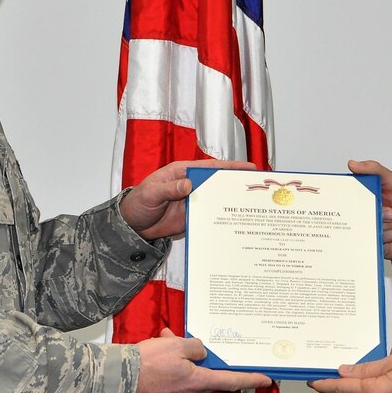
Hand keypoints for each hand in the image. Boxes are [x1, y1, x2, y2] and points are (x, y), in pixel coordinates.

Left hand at [119, 159, 254, 239]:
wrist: (132, 226)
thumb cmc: (139, 203)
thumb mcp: (151, 193)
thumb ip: (169, 189)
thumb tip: (189, 184)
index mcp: (183, 172)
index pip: (210, 167)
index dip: (230, 167)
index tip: (248, 168)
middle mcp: (192, 185)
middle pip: (218, 183)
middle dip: (237, 184)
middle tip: (259, 188)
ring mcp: (194, 202)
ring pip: (217, 201)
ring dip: (232, 203)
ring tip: (254, 207)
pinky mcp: (193, 218)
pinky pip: (210, 217)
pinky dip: (222, 220)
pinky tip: (237, 224)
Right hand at [133, 328, 271, 392]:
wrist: (116, 381)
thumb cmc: (148, 363)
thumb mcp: (177, 346)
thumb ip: (195, 348)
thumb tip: (200, 352)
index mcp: (199, 382)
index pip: (232, 381)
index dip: (251, 379)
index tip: (267, 380)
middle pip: (206, 373)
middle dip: (200, 355)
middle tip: (187, 340)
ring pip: (188, 372)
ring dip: (181, 356)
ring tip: (166, 339)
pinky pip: (175, 377)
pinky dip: (170, 362)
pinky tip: (158, 347)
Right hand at [348, 159, 391, 259]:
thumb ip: (374, 170)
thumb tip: (353, 164)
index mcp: (364, 202)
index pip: (351, 204)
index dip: (362, 206)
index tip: (383, 208)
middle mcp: (366, 218)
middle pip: (365, 223)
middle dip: (385, 218)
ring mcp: (373, 233)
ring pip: (377, 234)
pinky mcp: (380, 247)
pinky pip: (385, 246)